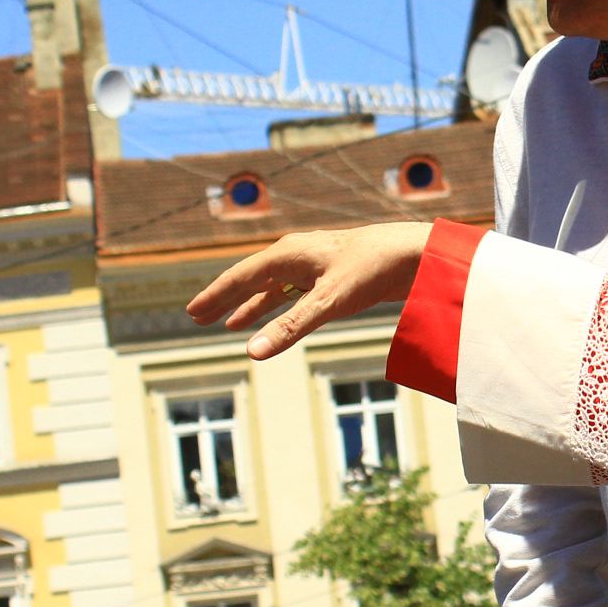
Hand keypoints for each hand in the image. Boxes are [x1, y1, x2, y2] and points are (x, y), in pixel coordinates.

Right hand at [185, 221, 432, 359]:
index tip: (192, 312)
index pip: (240, 276)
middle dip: (225, 300)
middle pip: (251, 279)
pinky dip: (277, 307)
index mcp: (288, 254)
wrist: (415, 253)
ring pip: (272, 288)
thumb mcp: (327, 303)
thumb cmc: (372, 270)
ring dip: (250, 305)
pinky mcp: (331, 277)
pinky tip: (273, 319)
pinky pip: (293, 293)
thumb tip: (251, 353)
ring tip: (229, 324)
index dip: (215, 296)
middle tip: (196, 317)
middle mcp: (296, 255)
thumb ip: (289, 328)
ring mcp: (314, 265)